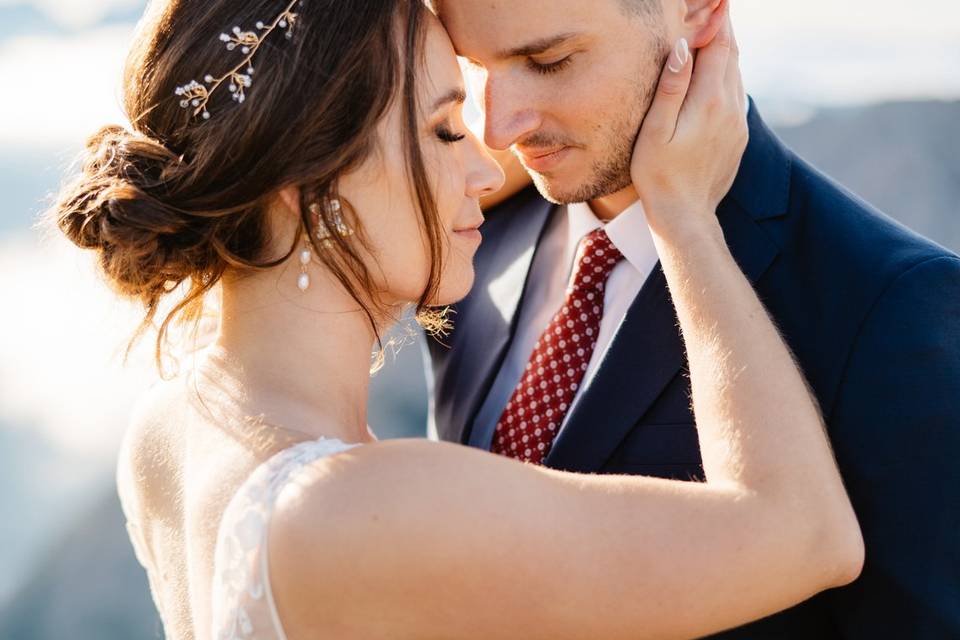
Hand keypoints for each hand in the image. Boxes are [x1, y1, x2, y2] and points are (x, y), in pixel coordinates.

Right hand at [630, 11, 746, 240]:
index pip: (719, 45)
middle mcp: (731, 107)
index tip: (716, 0)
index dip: (717, 18)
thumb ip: (671, 86)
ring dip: (726, 50)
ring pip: (737, 73)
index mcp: (709, 101)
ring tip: (715, 30)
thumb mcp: (655, 130)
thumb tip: (683, 45)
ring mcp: (738, 122)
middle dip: (723, 28)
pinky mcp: (738, 136)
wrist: (685, 215)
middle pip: (732, 54)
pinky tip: (715, 73)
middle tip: (716, 7)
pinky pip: (736, 94)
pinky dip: (727, 75)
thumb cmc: (658, 175)